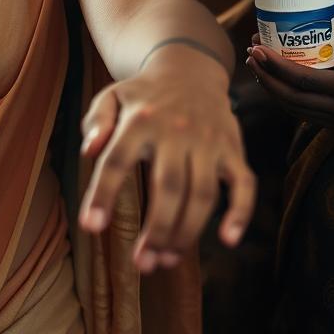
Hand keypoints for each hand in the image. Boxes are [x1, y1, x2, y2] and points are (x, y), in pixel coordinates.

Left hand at [79, 46, 254, 273]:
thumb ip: (96, 123)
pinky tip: (228, 240)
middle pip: (168, 188)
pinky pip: (243, 184)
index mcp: (139, 120)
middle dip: (156, 230)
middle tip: (142, 264)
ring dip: (186, 232)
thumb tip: (89, 151)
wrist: (189, 69)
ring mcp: (208, 142)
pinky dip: (240, 213)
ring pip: (202, 195)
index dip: (103, 194)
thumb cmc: (143, 94)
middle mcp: (176, 131)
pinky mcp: (232, 149)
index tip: (90, 227)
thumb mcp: (111, 97)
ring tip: (165, 261)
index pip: (117, 160)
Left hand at [246, 24, 333, 132]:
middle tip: (251, 54)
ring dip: (273, 89)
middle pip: (290, 99)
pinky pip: (308, 115)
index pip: (301, 80)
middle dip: (264, 77)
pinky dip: (288, 101)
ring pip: (296, 111)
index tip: (256, 48)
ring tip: (258, 67)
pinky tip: (279, 84)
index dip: (274, 66)